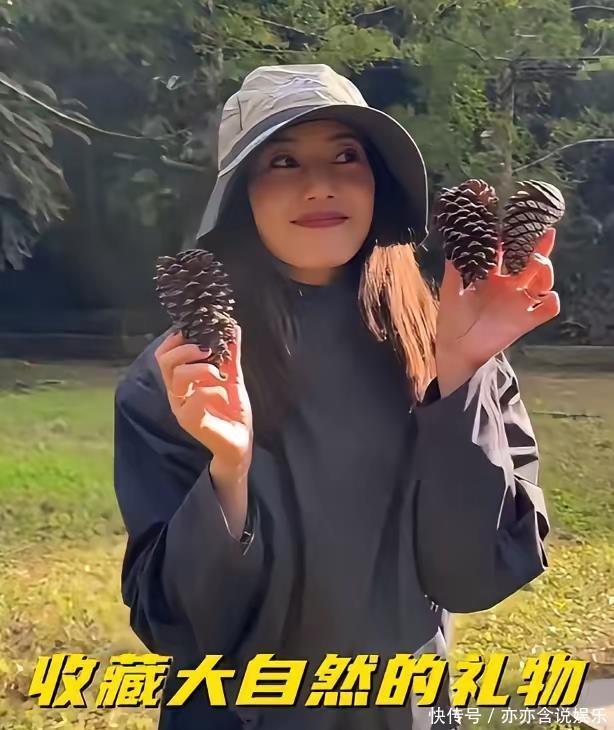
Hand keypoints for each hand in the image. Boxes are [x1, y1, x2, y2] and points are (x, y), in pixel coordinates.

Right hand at [155, 325, 252, 473]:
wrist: (240, 438)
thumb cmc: (232, 409)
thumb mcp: (232, 376)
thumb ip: (231, 354)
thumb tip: (232, 327)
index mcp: (182, 380)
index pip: (165, 354)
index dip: (176, 339)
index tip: (195, 330)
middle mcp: (177, 392)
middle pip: (164, 361)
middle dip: (185, 349)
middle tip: (207, 349)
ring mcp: (181, 406)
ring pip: (178, 377)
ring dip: (201, 368)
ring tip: (218, 372)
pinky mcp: (190, 421)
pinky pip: (194, 398)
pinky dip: (211, 390)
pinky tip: (223, 393)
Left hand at [434, 228, 559, 395]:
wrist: (456, 349)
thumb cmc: (451, 320)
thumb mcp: (450, 291)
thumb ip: (453, 269)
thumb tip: (454, 246)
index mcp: (491, 278)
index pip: (507, 254)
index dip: (511, 240)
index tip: (512, 227)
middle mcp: (508, 288)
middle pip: (531, 263)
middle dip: (539, 248)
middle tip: (543, 233)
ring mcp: (518, 303)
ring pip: (543, 281)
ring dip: (546, 270)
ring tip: (537, 262)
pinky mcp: (525, 321)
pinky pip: (547, 309)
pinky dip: (552, 302)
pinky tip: (546, 295)